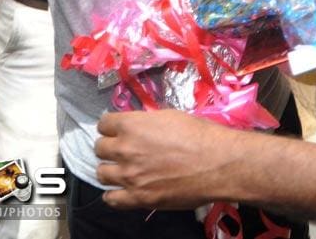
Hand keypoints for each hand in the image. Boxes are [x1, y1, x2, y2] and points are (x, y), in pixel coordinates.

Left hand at [95, 109, 242, 208]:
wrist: (215, 163)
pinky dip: (113, 195)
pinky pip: (111, 199)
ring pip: (101, 173)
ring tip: (121, 169)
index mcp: (132, 125)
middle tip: (121, 149)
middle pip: (100, 148)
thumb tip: (139, 127)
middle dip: (109, 147)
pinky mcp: (138, 198)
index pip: (104, 124)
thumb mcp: (168, 117)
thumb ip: (146, 123)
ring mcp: (129, 175)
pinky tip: (120, 191)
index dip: (110, 127)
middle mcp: (125, 149)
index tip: (115, 130)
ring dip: (110, 169)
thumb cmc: (198, 134)